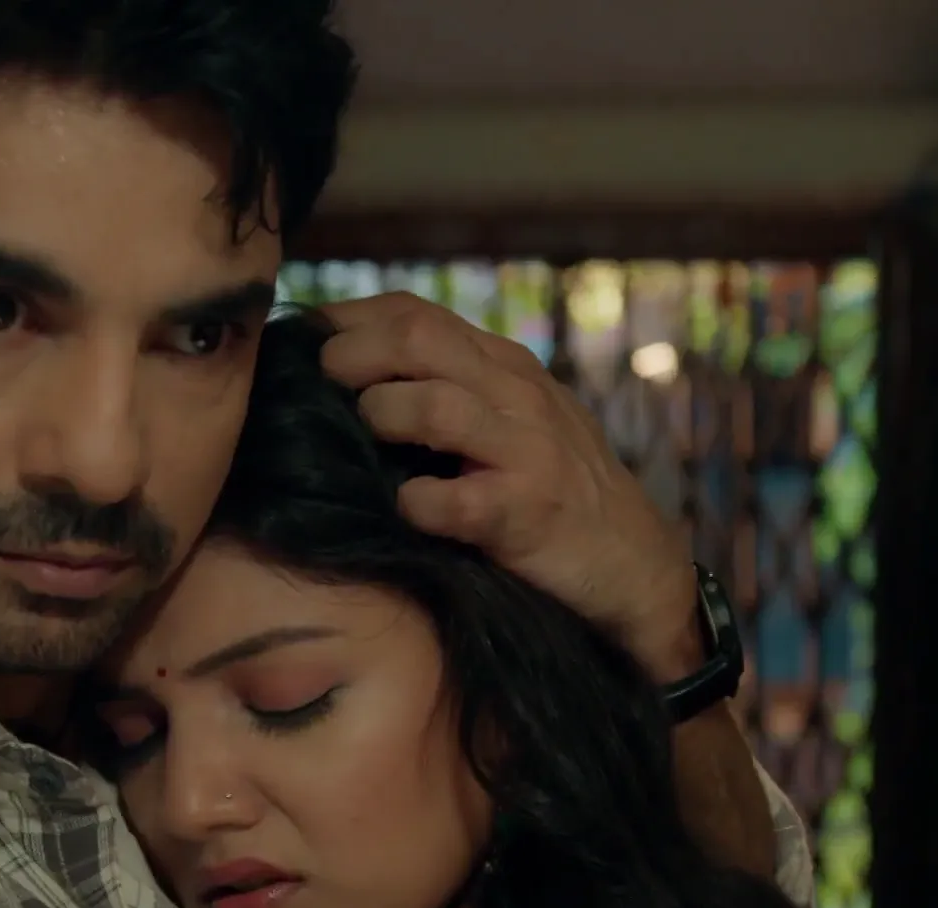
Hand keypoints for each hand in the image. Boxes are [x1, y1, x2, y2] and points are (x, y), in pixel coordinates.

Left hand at [319, 292, 699, 676]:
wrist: (633, 562)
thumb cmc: (553, 488)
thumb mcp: (510, 418)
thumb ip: (450, 386)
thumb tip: (346, 371)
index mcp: (503, 366)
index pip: (418, 314)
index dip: (350, 319)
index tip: (304, 341)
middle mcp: (516, 395)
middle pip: (420, 340)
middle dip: (353, 354)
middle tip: (318, 382)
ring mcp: (527, 451)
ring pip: (437, 406)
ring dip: (384, 414)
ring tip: (365, 434)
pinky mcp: (528, 512)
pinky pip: (455, 501)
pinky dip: (416, 503)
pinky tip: (406, 509)